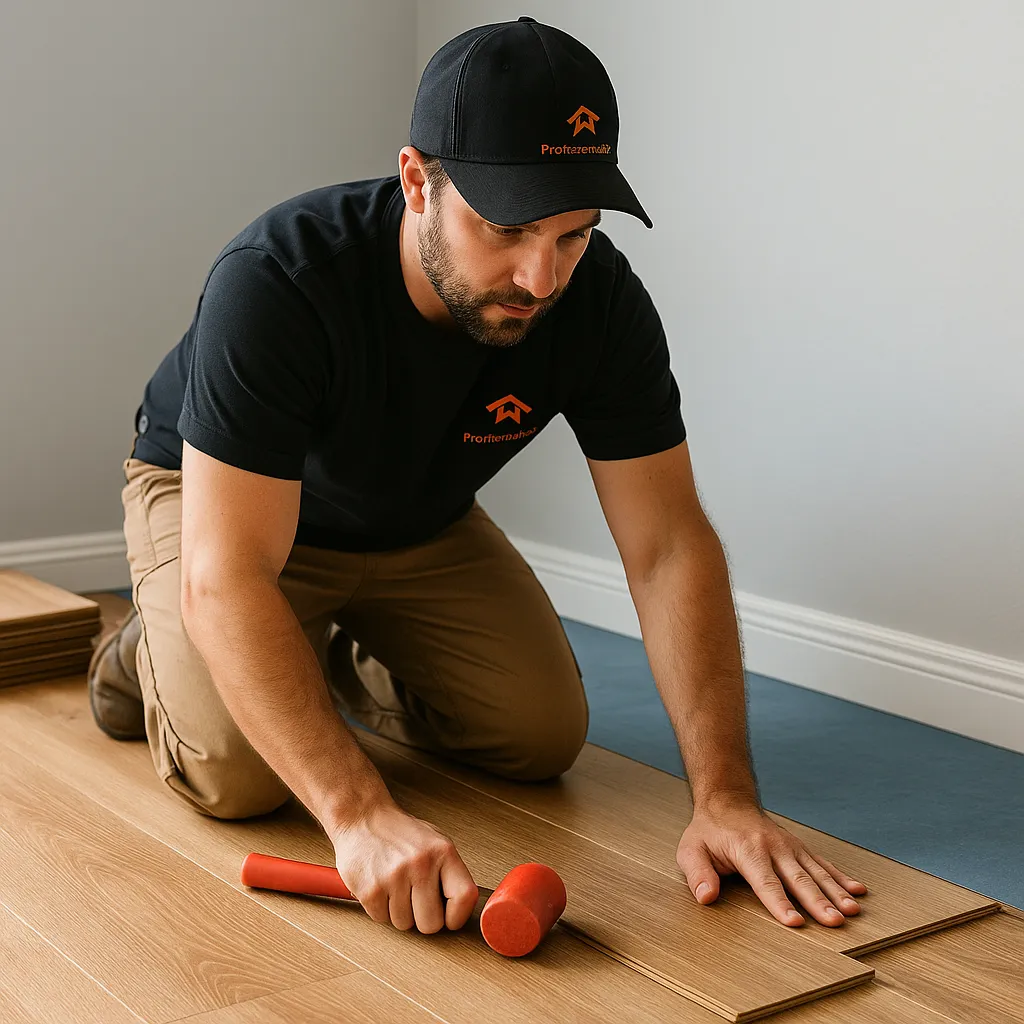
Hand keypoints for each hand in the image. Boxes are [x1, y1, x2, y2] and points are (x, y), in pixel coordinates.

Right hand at [329, 799, 479, 932]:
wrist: (361, 817)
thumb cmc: (399, 832)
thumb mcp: (434, 842)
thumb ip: (450, 872)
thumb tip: (462, 906)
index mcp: (442, 851)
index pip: (464, 897)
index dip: (457, 916)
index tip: (450, 918)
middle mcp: (420, 863)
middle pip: (431, 923)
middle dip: (423, 918)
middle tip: (415, 899)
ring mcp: (394, 877)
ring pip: (404, 924)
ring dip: (399, 912)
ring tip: (395, 886)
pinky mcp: (370, 889)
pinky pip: (381, 919)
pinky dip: (380, 909)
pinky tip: (380, 887)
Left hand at [676, 794, 867, 926]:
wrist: (727, 801)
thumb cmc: (709, 831)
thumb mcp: (691, 849)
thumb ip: (698, 873)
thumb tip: (706, 897)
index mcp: (747, 849)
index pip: (765, 882)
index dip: (780, 903)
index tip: (795, 923)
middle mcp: (773, 847)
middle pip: (798, 879)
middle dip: (817, 901)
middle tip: (835, 922)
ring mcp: (789, 846)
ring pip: (816, 871)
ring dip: (835, 892)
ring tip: (852, 911)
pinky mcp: (799, 848)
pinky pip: (822, 863)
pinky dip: (841, 877)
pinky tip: (858, 891)